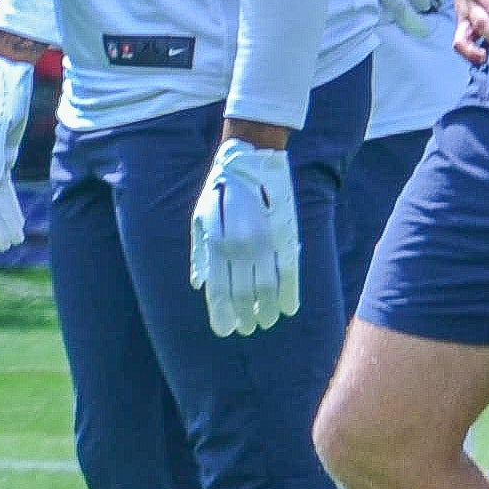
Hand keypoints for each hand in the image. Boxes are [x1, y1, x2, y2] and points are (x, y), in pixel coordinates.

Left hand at [187, 135, 298, 337]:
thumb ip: (201, 254)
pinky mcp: (285, 234)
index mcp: (217, 243)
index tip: (225, 330)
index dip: (222, 313)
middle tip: (248, 328)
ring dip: (267, 309)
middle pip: (244, 294)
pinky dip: (289, 293)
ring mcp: (265, 241)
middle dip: (246, 316)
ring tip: (266, 320)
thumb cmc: (219, 191)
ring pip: (268, 287)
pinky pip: (289, 271)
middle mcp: (240, 246)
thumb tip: (199, 285)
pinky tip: (288, 309)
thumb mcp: (201, 219)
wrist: (250, 158)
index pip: (219, 289)